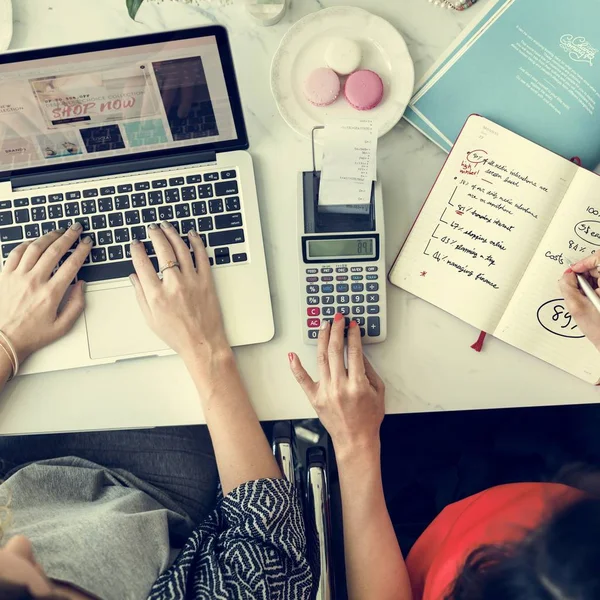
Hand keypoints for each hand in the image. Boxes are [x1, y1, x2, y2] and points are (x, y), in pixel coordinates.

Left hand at [0, 224, 92, 361]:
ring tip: (58, 232)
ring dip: (49, 236)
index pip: (71, 264)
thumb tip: (81, 286)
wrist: (2, 339)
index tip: (87, 243)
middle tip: (76, 229)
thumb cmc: (31, 334)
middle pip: (54, 251)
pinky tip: (35, 242)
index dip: (82, 250)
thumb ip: (76, 305)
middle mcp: (34, 281)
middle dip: (68, 236)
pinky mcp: (5, 275)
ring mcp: (17, 276)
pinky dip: (27, 244)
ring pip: (35, 247)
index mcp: (51, 293)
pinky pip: (16, 253)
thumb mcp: (62, 326)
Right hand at [129, 222, 229, 364]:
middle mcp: (174, 284)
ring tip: (167, 226)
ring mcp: (192, 281)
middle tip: (152, 228)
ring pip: (182, 249)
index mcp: (156, 295)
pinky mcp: (207, 281)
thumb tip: (134, 276)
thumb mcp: (150, 319)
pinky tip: (191, 235)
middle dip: (155, 235)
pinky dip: (197, 243)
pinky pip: (202, 256)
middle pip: (162, 250)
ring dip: (173, 234)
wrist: (203, 343)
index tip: (135, 243)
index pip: (142, 263)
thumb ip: (140, 295)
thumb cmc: (177, 335)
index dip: (137, 250)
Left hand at [289, 314, 384, 454]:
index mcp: (358, 384)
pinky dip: (296, 367)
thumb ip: (369, 370)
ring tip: (324, 327)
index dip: (353, 335)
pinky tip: (292, 355)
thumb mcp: (378, 392)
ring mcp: (325, 391)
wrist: (356, 441)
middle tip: (337, 319)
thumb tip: (358, 352)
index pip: (354, 352)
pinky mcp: (314, 397)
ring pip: (321, 359)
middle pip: (335, 350)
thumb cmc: (368, 419)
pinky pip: (302, 380)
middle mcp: (339, 386)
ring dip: (322, 340)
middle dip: (336, 331)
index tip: (352, 325)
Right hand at [560, 255, 599, 349]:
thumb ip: (567, 286)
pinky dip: (595, 287)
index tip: (574, 270)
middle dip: (585, 274)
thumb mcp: (577, 307)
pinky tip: (593, 299)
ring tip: (587, 298)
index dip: (584, 262)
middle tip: (578, 289)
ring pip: (599, 274)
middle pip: (598, 266)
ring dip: (590, 282)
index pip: (598, 258)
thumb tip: (566, 275)